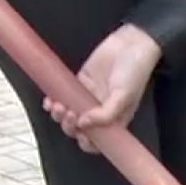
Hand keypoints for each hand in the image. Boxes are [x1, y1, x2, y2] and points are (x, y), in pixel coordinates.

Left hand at [42, 24, 160, 153]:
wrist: (131, 43)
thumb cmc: (135, 71)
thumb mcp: (125, 95)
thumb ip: (106, 113)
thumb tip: (83, 124)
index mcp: (115, 120)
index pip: (98, 141)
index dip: (86, 142)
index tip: (81, 133)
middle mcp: (100, 112)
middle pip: (78, 130)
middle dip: (69, 126)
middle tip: (69, 113)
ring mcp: (87, 98)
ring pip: (68, 116)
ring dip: (59, 116)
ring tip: (58, 105)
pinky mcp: (78, 84)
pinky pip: (62, 97)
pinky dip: (53, 102)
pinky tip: (50, 100)